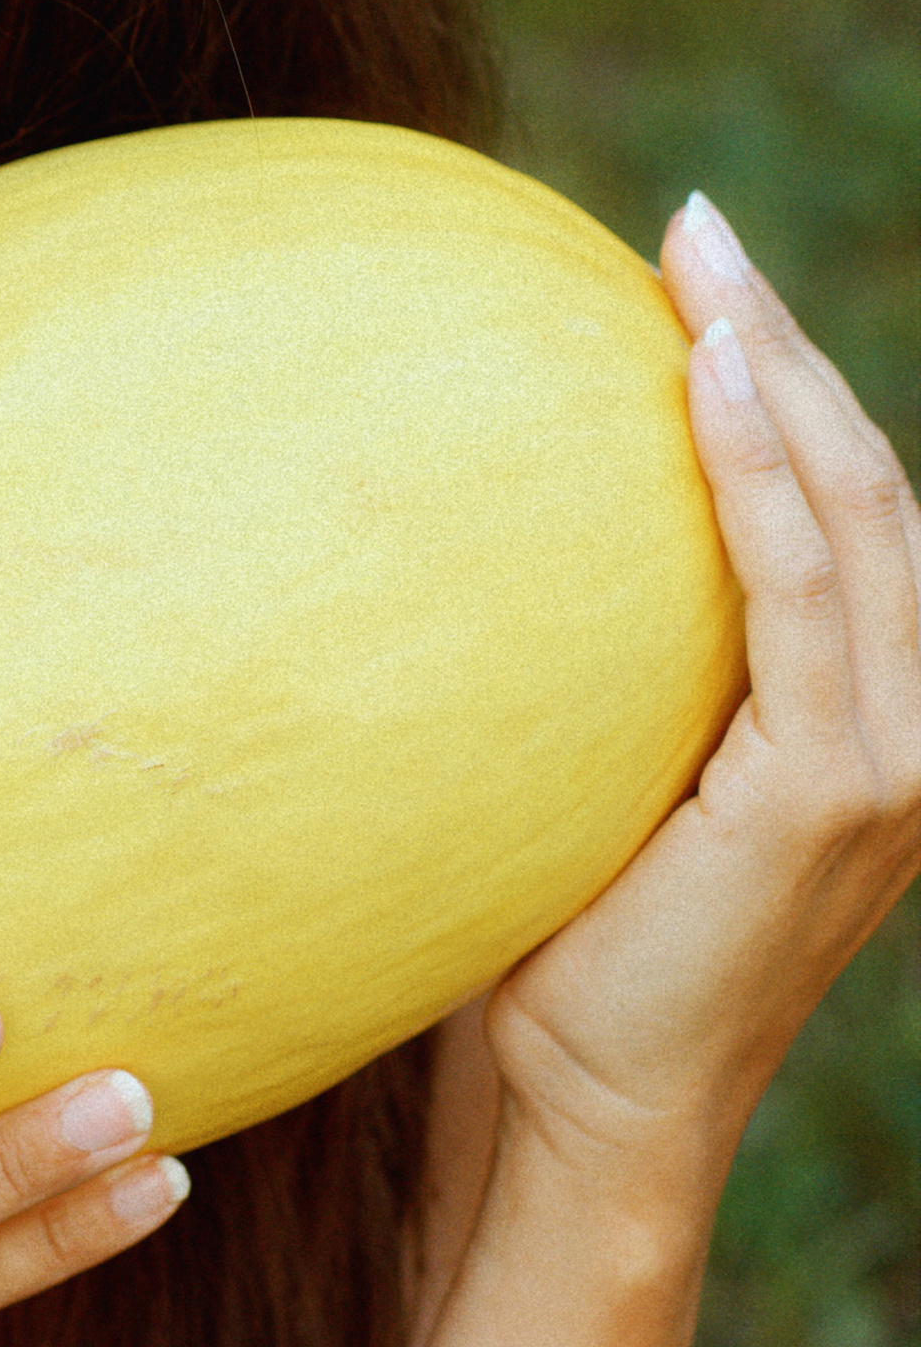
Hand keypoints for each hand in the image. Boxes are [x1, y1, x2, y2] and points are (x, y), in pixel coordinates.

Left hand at [485, 192, 920, 1224]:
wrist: (577, 1113)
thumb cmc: (552, 953)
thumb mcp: (590, 774)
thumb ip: (595, 667)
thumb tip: (471, 533)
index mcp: (864, 721)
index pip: (846, 514)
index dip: (787, 385)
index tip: (695, 276)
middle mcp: (910, 731)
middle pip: (869, 486)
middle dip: (784, 344)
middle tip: (689, 232)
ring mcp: (891, 763)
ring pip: (855, 515)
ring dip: (777, 375)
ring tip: (697, 266)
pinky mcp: (835, 793)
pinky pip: (798, 594)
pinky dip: (756, 474)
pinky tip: (697, 377)